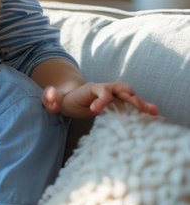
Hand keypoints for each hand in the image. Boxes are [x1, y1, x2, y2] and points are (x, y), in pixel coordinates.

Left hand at [42, 80, 158, 117]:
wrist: (70, 98)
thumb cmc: (62, 99)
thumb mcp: (52, 99)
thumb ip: (50, 98)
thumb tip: (50, 95)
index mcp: (91, 89)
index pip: (101, 90)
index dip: (101, 99)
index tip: (96, 111)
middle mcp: (105, 89)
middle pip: (121, 88)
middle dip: (130, 97)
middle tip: (139, 109)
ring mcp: (114, 95)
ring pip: (130, 95)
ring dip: (141, 102)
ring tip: (153, 112)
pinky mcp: (118, 103)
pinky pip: (132, 104)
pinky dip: (143, 108)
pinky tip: (154, 116)